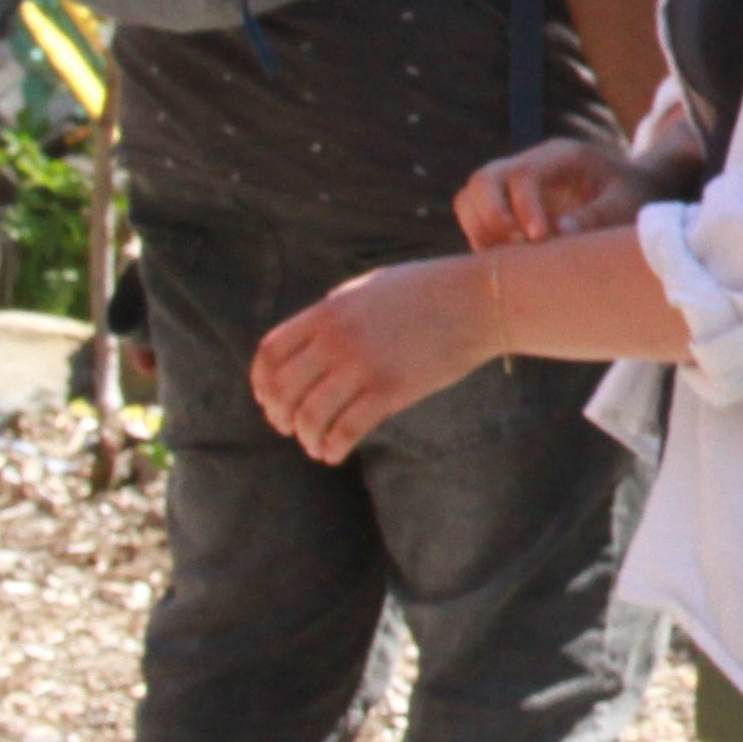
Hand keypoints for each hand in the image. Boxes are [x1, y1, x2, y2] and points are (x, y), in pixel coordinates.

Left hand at [250, 259, 502, 463]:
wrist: (481, 299)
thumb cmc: (430, 290)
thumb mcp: (370, 287)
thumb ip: (335, 311)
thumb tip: (308, 338)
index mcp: (328, 311)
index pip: (270, 353)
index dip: (261, 382)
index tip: (268, 399)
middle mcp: (337, 339)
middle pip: (282, 389)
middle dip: (279, 415)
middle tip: (288, 427)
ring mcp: (363, 366)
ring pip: (310, 416)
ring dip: (305, 437)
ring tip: (313, 445)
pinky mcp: (392, 391)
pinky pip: (345, 430)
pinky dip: (332, 448)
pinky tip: (334, 454)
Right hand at [458, 137, 647, 249]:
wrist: (634, 187)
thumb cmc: (634, 194)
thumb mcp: (628, 203)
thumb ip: (599, 215)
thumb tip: (558, 232)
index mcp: (562, 156)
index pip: (524, 174)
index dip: (523, 207)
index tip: (539, 238)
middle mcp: (531, 163)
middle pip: (483, 179)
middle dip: (491, 217)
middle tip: (520, 246)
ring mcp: (514, 182)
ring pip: (470, 196)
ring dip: (481, 228)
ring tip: (513, 253)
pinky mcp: (507, 202)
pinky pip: (474, 215)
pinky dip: (482, 237)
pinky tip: (510, 256)